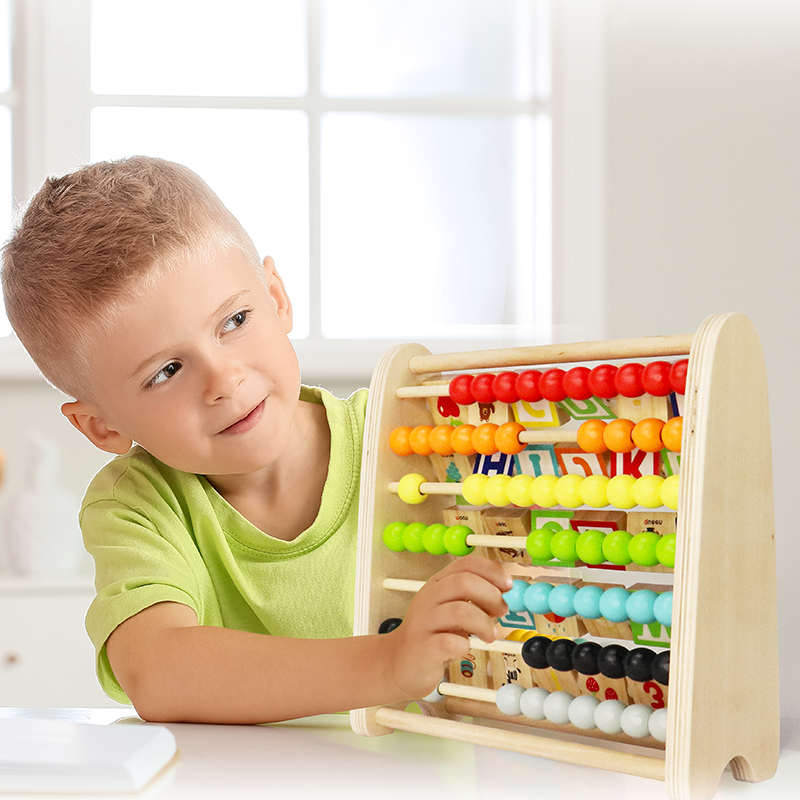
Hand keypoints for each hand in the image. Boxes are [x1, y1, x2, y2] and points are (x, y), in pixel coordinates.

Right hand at [384, 556, 510, 699]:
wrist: (398, 664)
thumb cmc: (431, 636)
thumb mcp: (452, 611)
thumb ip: (475, 601)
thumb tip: (506, 595)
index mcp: (437, 585)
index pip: (466, 564)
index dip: (492, 571)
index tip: (508, 586)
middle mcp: (429, 598)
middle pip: (464, 582)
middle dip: (491, 595)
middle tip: (501, 611)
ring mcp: (424, 622)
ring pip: (459, 611)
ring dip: (483, 623)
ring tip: (490, 635)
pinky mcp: (423, 648)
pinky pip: (450, 642)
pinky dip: (464, 646)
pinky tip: (464, 649)